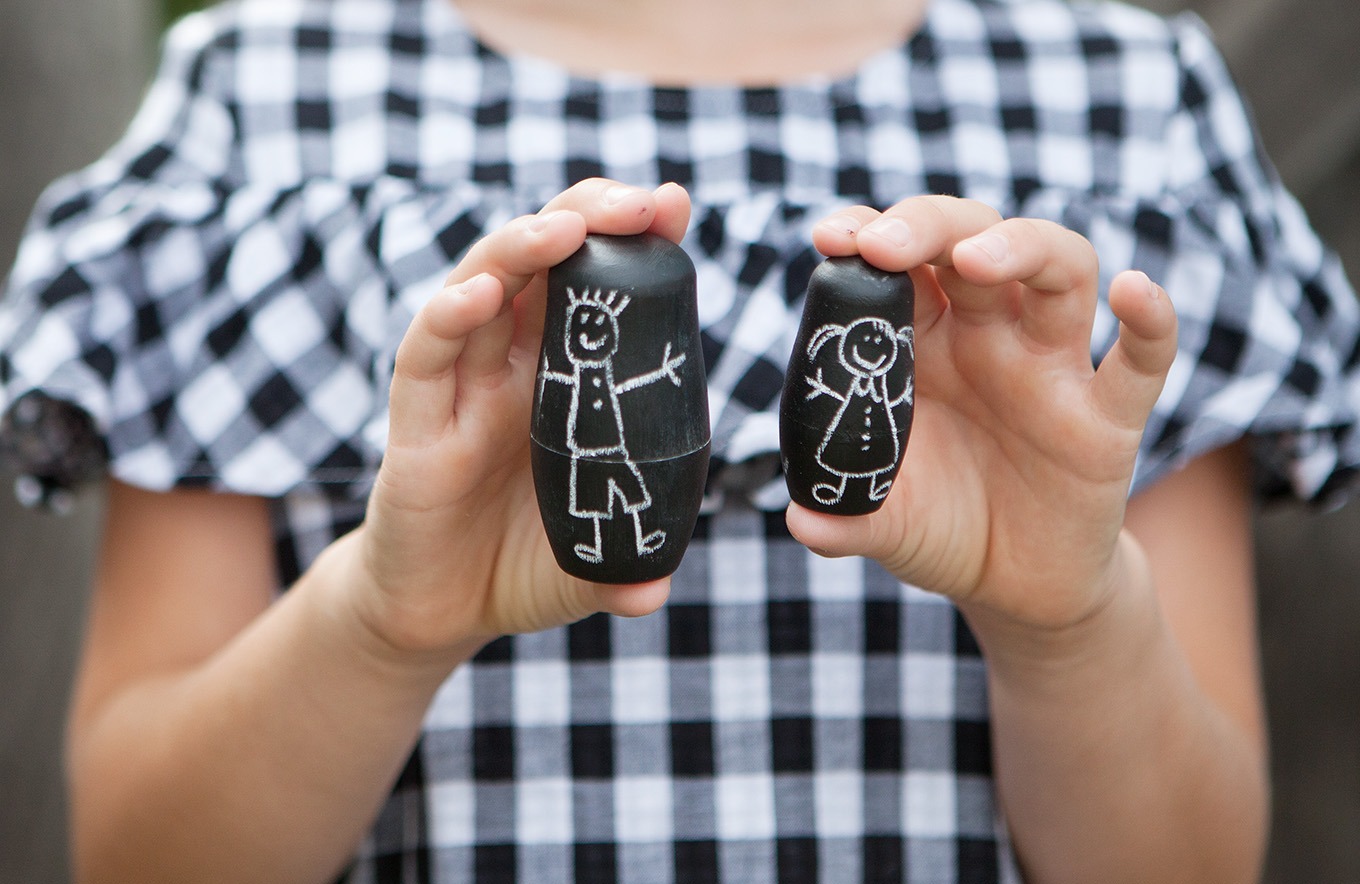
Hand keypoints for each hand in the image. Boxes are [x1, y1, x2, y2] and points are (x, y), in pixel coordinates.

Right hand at [347, 179, 691, 656]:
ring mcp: (460, 391)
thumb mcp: (588, 565)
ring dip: (521, 249)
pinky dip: (450, 317)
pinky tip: (482, 292)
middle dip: (587, 218)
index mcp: (563, 382)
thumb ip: (626, 567)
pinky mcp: (414, 426)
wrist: (438, 611)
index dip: (630, 244)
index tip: (674, 208)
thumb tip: (658, 591)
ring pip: (482, 290)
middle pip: (542, 265)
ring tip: (568, 228)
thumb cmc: (519, 566)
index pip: (595, 291)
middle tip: (639, 203)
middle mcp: (511, 370)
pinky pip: (425, 357)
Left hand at [787, 196, 1177, 630]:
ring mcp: (1053, 368)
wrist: (1017, 587)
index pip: (901, 265)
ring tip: (976, 257)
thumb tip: (800, 521)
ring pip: (1060, 270)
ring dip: (1022, 247)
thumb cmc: (942, 527)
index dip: (868, 235)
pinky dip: (1150, 321)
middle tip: (885, 246)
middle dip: (930, 226)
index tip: (831, 236)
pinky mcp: (1109, 417)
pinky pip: (1143, 360)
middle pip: (973, 239)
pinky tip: (1133, 292)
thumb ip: (845, 515)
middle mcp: (990, 337)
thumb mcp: (885, 521)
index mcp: (925, 344)